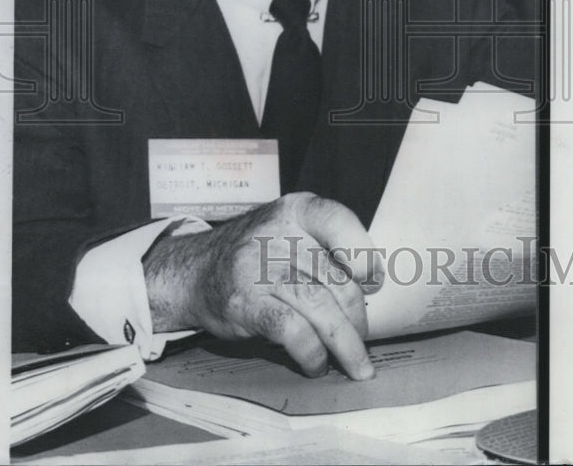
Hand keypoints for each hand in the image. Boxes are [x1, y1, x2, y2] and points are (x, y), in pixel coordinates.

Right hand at [143, 192, 383, 379]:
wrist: (197, 270)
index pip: (340, 221)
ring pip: (319, 308)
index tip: (374, 283)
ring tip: (354, 364)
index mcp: (297, 209)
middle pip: (336, 278)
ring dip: (344, 344)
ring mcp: (259, 267)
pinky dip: (311, 352)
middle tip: (363, 339)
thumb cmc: (259, 253)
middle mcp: (278, 233)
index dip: (365, 256)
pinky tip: (316, 363)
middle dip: (357, 317)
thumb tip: (376, 282)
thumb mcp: (291, 229)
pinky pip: (292, 331)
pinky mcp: (245, 302)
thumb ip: (327, 246)